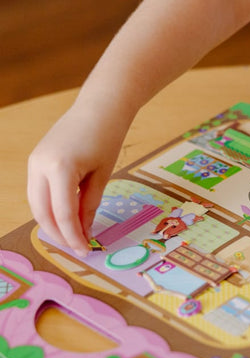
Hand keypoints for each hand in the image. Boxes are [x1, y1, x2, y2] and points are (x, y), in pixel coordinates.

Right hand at [27, 102, 129, 256]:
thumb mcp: (103, 175)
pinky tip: (66, 216)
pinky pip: (38, 191)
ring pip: (36, 203)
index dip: (73, 236)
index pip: (63, 214)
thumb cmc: (108, 137)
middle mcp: (39, 165)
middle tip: (77, 247)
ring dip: (52, 222)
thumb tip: (82, 232)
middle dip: (58, 233)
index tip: (85, 250)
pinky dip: (49, 206)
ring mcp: (34, 162)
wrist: (100, 106)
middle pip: (42, 212)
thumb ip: (89, 205)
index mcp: (60, 168)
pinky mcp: (35, 159)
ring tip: (72, 235)